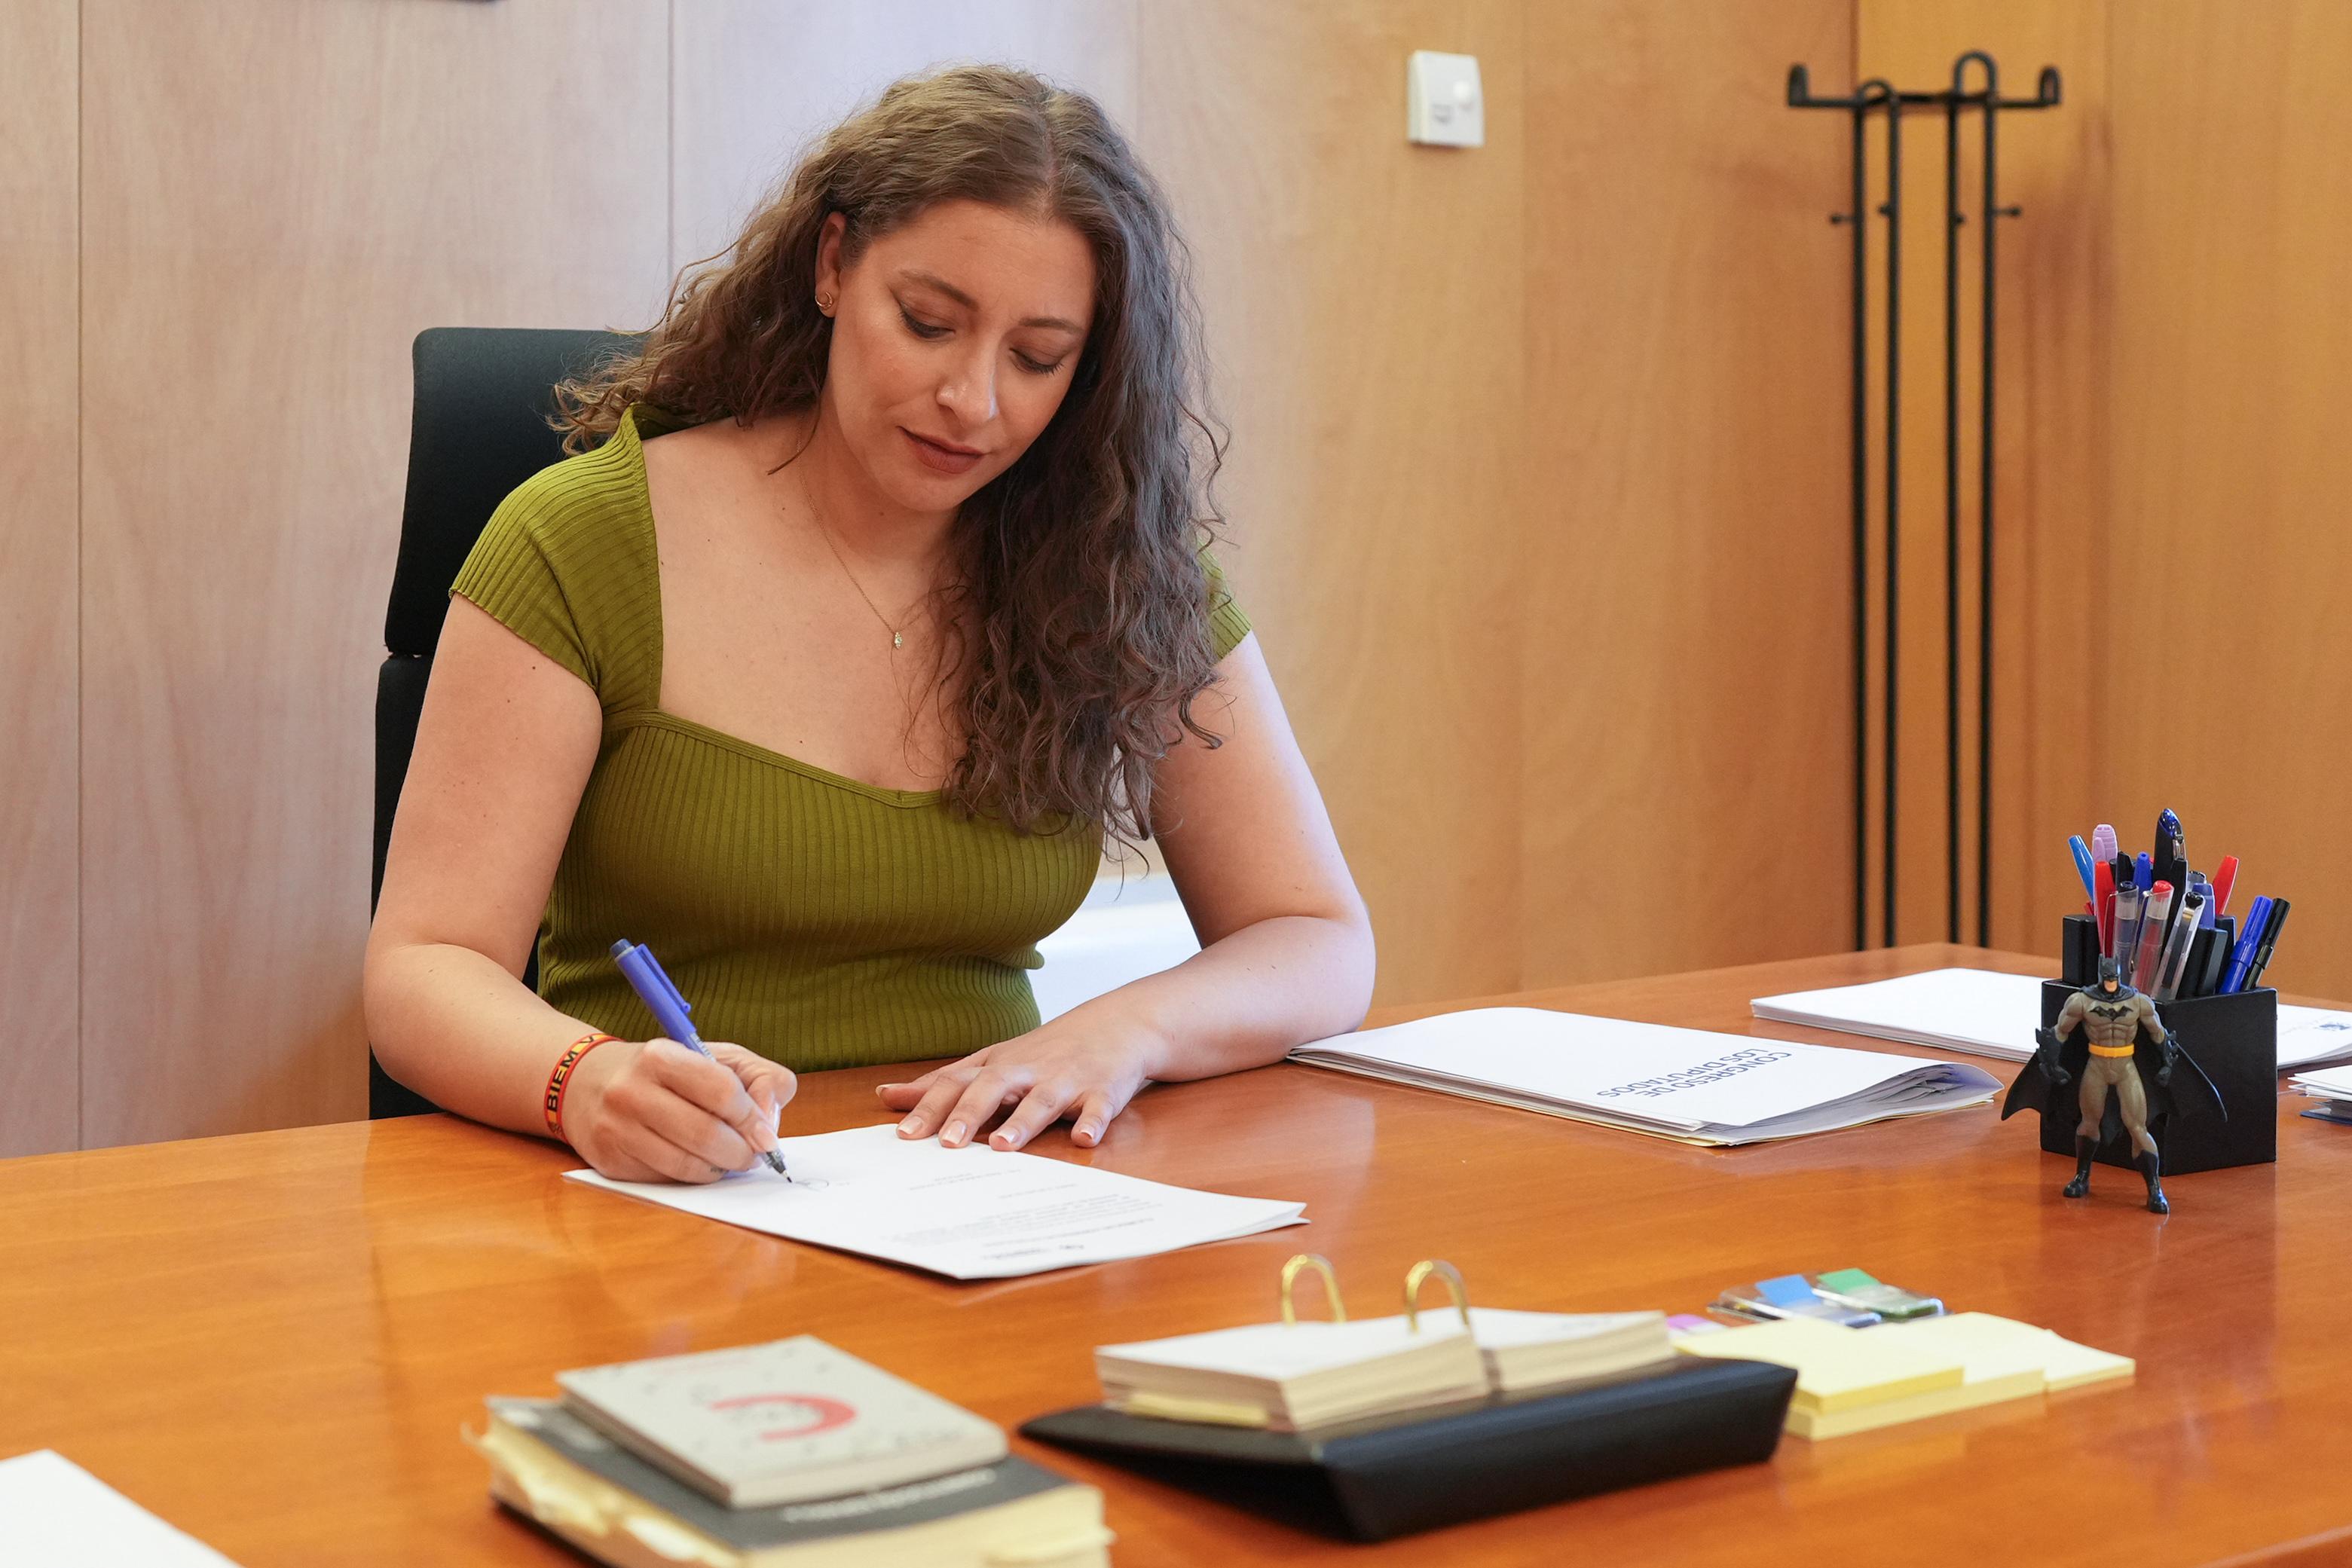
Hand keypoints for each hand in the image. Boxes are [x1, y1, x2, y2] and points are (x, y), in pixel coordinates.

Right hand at [563, 1038, 795, 1183]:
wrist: (588, 1083)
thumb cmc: (666, 1071)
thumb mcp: (716, 1057)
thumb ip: (758, 1078)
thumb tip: (769, 1122)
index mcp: (660, 1056)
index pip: (721, 1091)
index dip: (753, 1118)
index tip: (767, 1135)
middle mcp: (631, 1092)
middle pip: (706, 1134)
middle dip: (742, 1152)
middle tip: (754, 1155)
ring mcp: (616, 1129)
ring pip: (687, 1165)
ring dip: (720, 1169)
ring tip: (730, 1160)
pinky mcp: (609, 1161)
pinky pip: (666, 1179)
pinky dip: (693, 1177)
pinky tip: (699, 1164)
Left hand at [876, 1016, 1162, 1151]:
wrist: (1118, 1023)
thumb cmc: (1046, 1050)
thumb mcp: (992, 1061)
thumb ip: (943, 1082)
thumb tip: (886, 1096)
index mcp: (999, 1065)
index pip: (957, 1082)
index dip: (930, 1106)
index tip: (904, 1134)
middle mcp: (1029, 1069)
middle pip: (993, 1087)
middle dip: (969, 1113)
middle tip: (947, 1143)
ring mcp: (1066, 1079)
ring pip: (1041, 1100)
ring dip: (1023, 1121)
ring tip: (1002, 1146)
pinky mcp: (1103, 1090)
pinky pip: (1098, 1108)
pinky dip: (1093, 1122)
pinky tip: (1084, 1139)